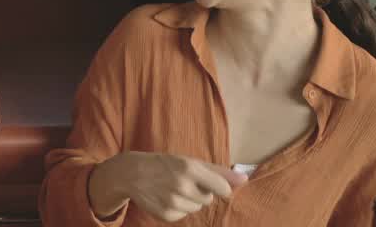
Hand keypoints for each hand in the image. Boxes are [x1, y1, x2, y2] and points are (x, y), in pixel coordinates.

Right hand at [88, 152, 247, 222]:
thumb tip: (244, 179)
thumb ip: (218, 171)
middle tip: (182, 182)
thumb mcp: (189, 161)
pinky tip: (166, 198)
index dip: (219, 188)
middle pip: (208, 199)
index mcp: (190, 168)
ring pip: (196, 208)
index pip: (222, 189)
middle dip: (199, 192)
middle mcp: (182, 185)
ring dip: (189, 201)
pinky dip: (178, 208)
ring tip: (172, 189)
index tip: (210, 184)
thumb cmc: (165, 164)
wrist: (131, 173)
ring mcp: (173, 202)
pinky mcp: (166, 214)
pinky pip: (183, 215)